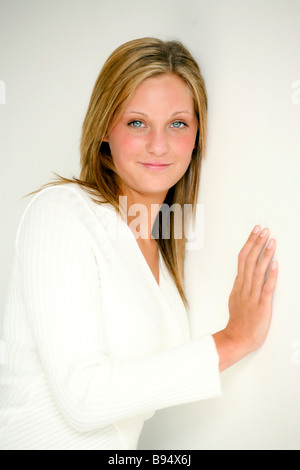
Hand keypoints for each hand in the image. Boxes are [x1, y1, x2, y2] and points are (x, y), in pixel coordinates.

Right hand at [213, 225, 277, 370]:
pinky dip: (271, 275)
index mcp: (239, 285)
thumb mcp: (235, 299)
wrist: (237, 339)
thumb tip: (243, 273)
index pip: (243, 259)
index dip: (250, 243)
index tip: (256, 232)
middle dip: (257, 243)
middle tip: (263, 230)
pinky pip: (266, 288)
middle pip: (249, 260)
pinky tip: (275, 264)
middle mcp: (244, 287)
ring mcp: (252, 296)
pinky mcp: (262, 305)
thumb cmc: (238, 321)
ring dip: (265, 254)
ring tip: (271, 241)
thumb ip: (240, 286)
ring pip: (258, 270)